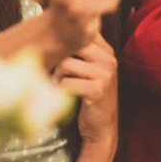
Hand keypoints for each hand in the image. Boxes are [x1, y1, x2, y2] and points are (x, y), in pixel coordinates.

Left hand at [55, 33, 118, 152]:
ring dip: (57, 76)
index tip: (57, 54)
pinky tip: (65, 95)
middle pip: (70, 46)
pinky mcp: (97, 89)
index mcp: (107, 51)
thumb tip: (52, 34)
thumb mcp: (90, 70)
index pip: (80, 34)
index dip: (63, 44)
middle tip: (56, 73)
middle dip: (58, 60)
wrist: (101, 128)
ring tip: (60, 85)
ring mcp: (104, 74)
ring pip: (66, 63)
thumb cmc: (90, 97)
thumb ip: (80, 52)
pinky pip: (67, 82)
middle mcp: (108, 60)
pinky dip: (61, 90)